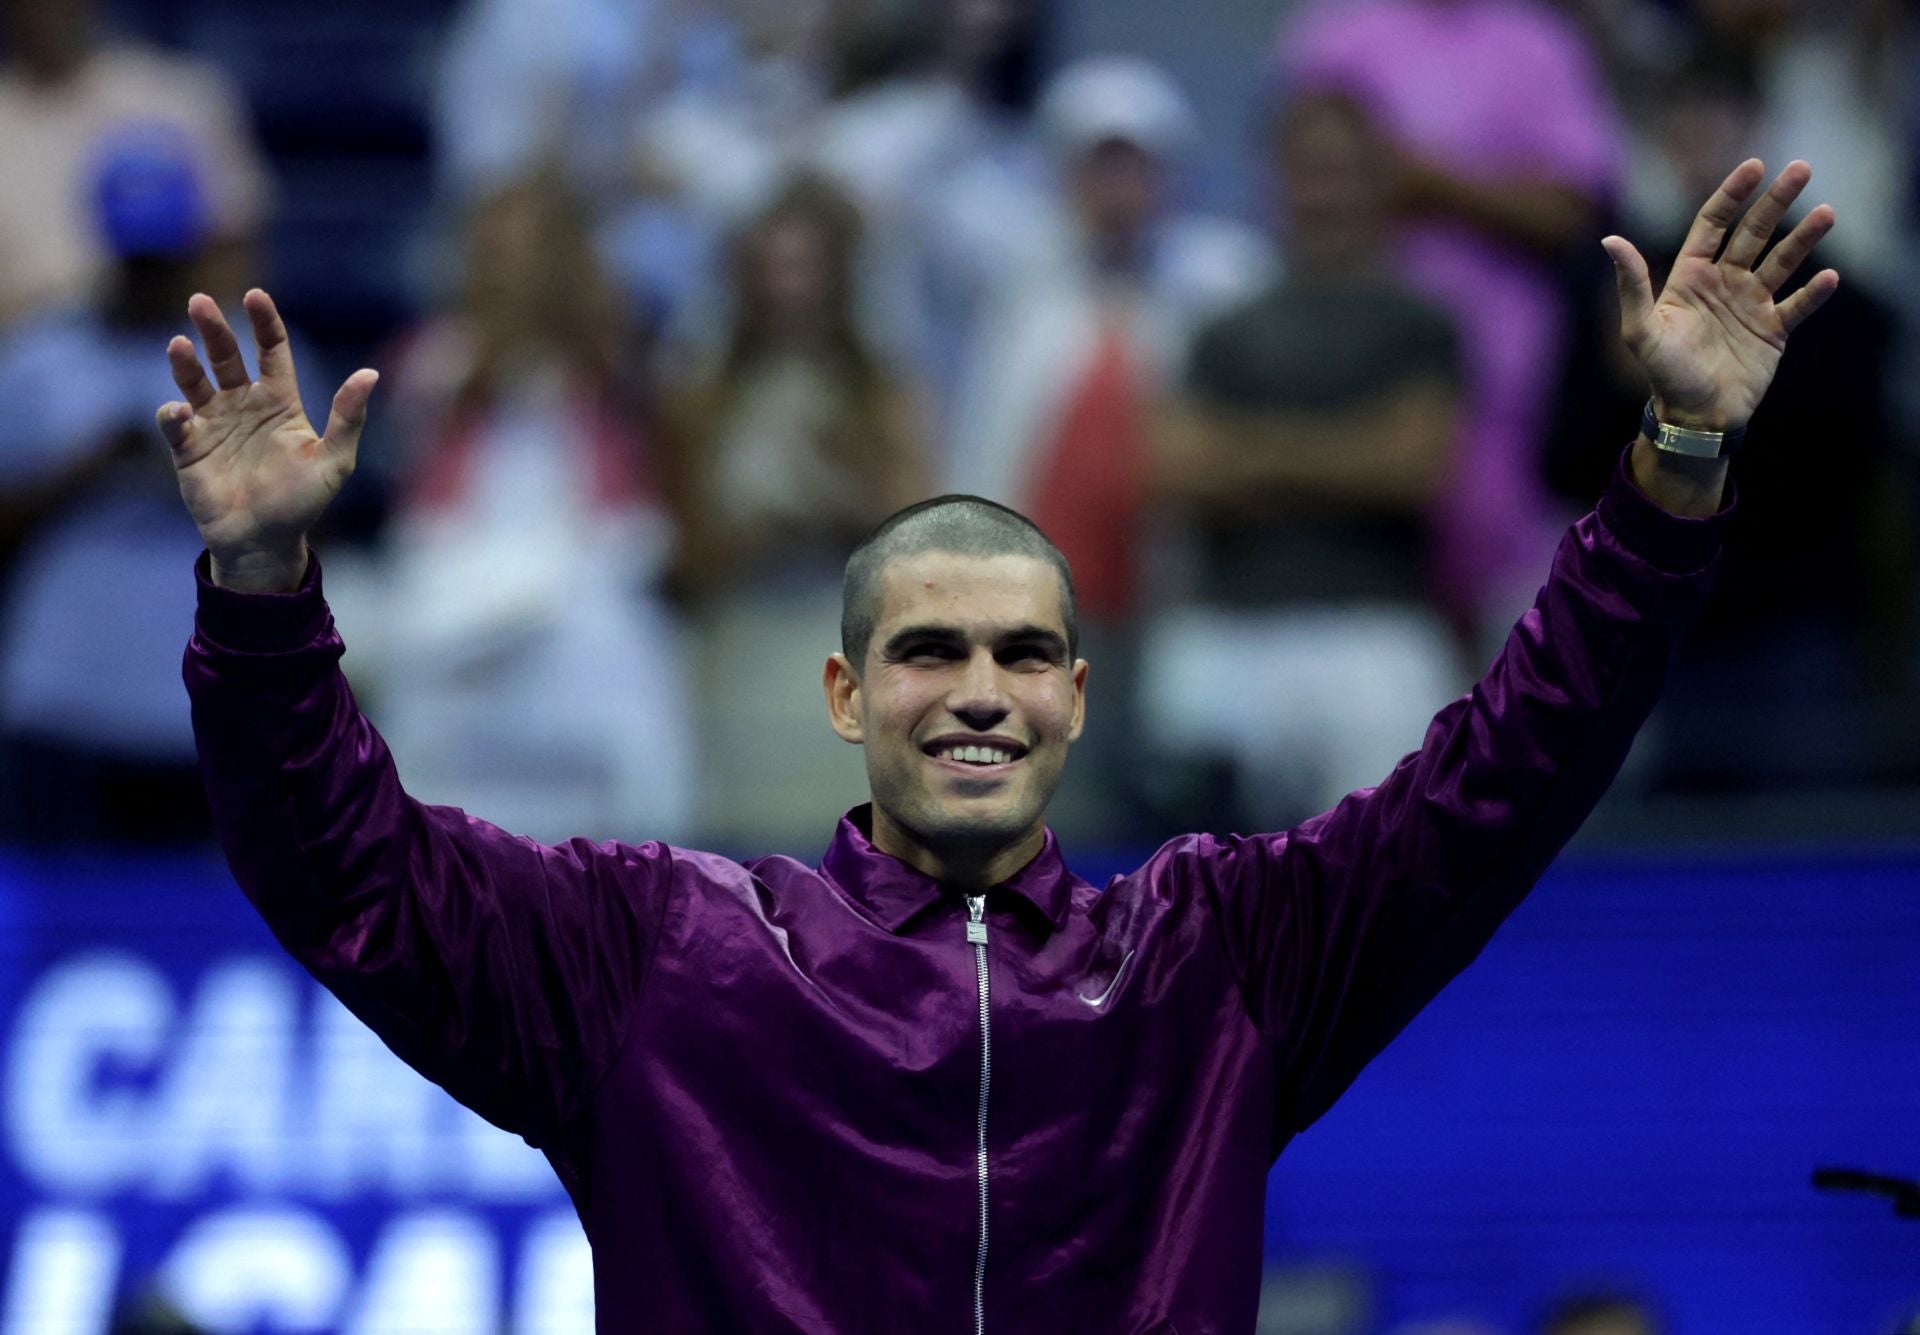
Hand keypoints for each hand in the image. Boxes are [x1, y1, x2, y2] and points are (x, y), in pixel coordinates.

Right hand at [159, 290, 376, 591]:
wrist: (265, 541)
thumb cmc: (302, 501)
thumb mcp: (334, 461)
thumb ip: (348, 417)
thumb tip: (369, 372)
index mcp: (280, 402)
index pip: (270, 350)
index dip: (263, 322)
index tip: (254, 296)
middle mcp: (244, 405)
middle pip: (227, 356)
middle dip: (214, 329)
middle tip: (199, 302)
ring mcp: (214, 424)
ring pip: (194, 381)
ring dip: (185, 362)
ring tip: (179, 344)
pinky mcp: (189, 447)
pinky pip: (175, 423)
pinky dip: (173, 414)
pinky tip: (179, 411)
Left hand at [1603, 159, 1836, 433]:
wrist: (1693, 417)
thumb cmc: (1663, 373)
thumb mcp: (1641, 329)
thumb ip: (1632, 284)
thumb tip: (1610, 239)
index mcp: (1691, 277)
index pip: (1714, 223)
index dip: (1733, 194)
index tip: (1755, 166)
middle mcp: (1723, 283)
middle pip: (1754, 232)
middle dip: (1777, 201)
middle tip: (1802, 169)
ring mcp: (1751, 305)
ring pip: (1783, 261)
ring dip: (1805, 237)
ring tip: (1827, 213)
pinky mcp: (1773, 331)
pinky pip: (1798, 305)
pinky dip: (1815, 292)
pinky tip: (1830, 276)